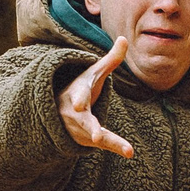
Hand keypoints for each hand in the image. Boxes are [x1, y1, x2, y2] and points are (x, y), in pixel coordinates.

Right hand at [59, 37, 134, 158]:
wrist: (59, 111)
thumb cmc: (82, 88)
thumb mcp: (95, 73)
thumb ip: (111, 59)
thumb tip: (124, 38)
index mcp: (77, 94)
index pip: (78, 95)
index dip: (78, 100)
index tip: (79, 105)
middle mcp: (77, 113)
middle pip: (83, 120)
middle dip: (88, 127)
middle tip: (94, 135)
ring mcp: (81, 128)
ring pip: (93, 134)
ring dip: (103, 140)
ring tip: (124, 148)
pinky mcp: (89, 139)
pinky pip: (104, 143)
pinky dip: (117, 147)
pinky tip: (130, 153)